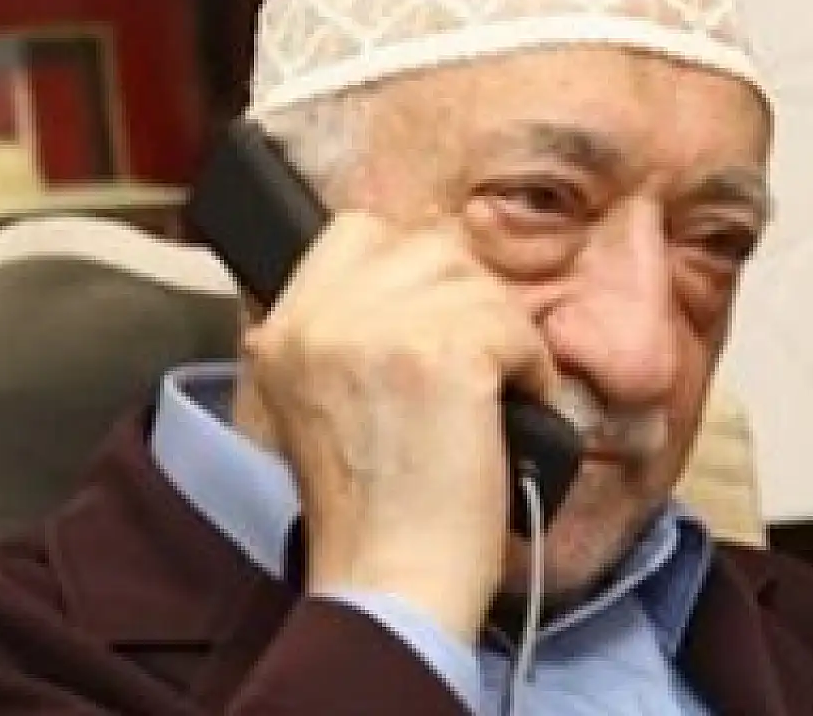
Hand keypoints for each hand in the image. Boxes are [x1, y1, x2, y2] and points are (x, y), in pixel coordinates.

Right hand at [245, 212, 554, 640]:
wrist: (389, 580)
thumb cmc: (372, 511)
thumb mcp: (317, 404)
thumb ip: (344, 333)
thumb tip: (416, 287)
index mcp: (281, 330)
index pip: (357, 233)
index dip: (410, 272)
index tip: (431, 328)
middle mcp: (318, 319)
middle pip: (427, 249)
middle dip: (466, 303)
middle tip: (471, 370)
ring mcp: (376, 331)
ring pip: (475, 282)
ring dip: (501, 335)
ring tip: (491, 395)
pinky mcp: (440, 355)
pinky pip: (514, 323)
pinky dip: (531, 367)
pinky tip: (513, 411)